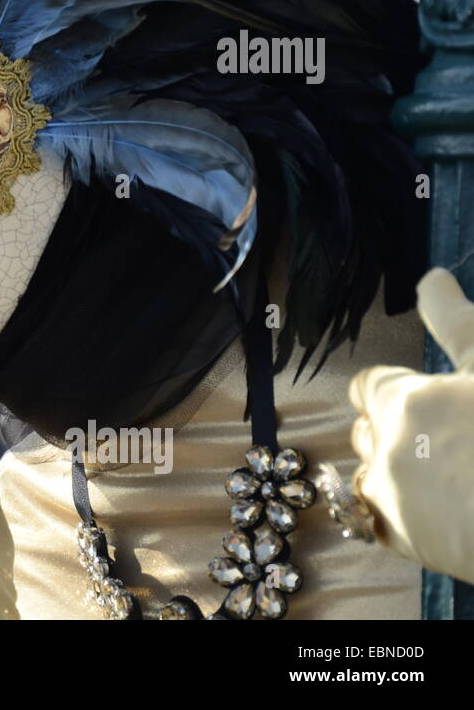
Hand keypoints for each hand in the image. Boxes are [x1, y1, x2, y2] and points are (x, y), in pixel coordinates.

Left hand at [347, 268, 473, 584]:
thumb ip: (456, 321)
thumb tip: (431, 277)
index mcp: (403, 402)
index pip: (369, 386)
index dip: (389, 388)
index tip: (412, 393)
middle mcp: (386, 449)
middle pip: (367, 430)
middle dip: (392, 429)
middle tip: (443, 435)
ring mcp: (393, 500)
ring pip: (369, 476)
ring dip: (391, 471)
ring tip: (442, 474)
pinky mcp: (407, 544)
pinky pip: (377, 522)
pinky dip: (395, 514)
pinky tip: (434, 510)